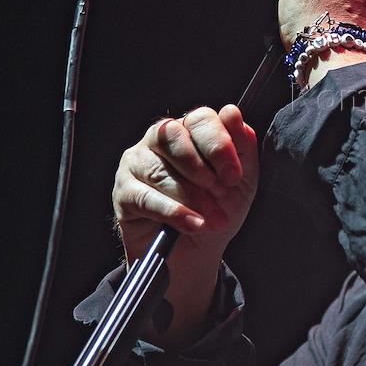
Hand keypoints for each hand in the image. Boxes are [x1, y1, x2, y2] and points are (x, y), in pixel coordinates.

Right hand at [112, 104, 257, 345]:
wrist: (197, 251)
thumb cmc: (218, 208)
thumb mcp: (241, 180)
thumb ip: (242, 147)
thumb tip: (232, 113)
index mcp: (190, 130)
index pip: (199, 118)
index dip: (219, 144)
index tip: (234, 175)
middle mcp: (159, 139)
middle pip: (174, 136)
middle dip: (203, 168)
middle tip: (221, 193)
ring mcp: (137, 163)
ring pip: (161, 170)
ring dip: (193, 197)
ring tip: (213, 219)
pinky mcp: (124, 192)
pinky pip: (146, 197)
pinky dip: (174, 213)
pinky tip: (194, 224)